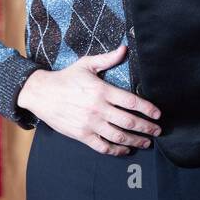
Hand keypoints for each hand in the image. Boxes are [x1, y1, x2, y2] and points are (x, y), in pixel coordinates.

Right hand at [16, 44, 161, 154]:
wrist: (41, 93)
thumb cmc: (65, 78)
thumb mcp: (86, 65)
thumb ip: (107, 59)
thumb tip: (125, 49)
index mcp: (102, 90)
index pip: (131, 102)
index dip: (148, 109)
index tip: (158, 114)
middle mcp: (98, 108)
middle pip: (129, 121)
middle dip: (147, 128)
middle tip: (158, 131)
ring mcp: (90, 123)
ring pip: (118, 136)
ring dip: (135, 141)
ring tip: (146, 142)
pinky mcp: (81, 135)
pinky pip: (103, 146)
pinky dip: (116, 150)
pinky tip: (125, 149)